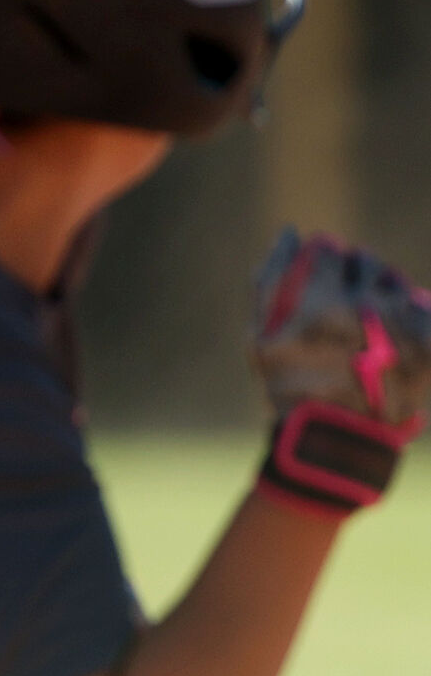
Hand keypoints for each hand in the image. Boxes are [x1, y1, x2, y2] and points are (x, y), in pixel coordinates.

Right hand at [250, 228, 430, 512]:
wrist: (336, 441)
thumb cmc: (291, 388)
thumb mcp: (261, 338)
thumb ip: (270, 280)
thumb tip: (292, 234)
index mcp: (317, 300)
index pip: (329, 251)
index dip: (324, 262)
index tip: (322, 280)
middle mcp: (362, 307)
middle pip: (367, 264)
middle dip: (356, 278)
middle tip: (347, 307)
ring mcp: (400, 326)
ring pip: (396, 286)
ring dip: (385, 296)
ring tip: (372, 327)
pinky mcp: (429, 347)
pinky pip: (424, 310)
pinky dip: (415, 316)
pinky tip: (397, 337)